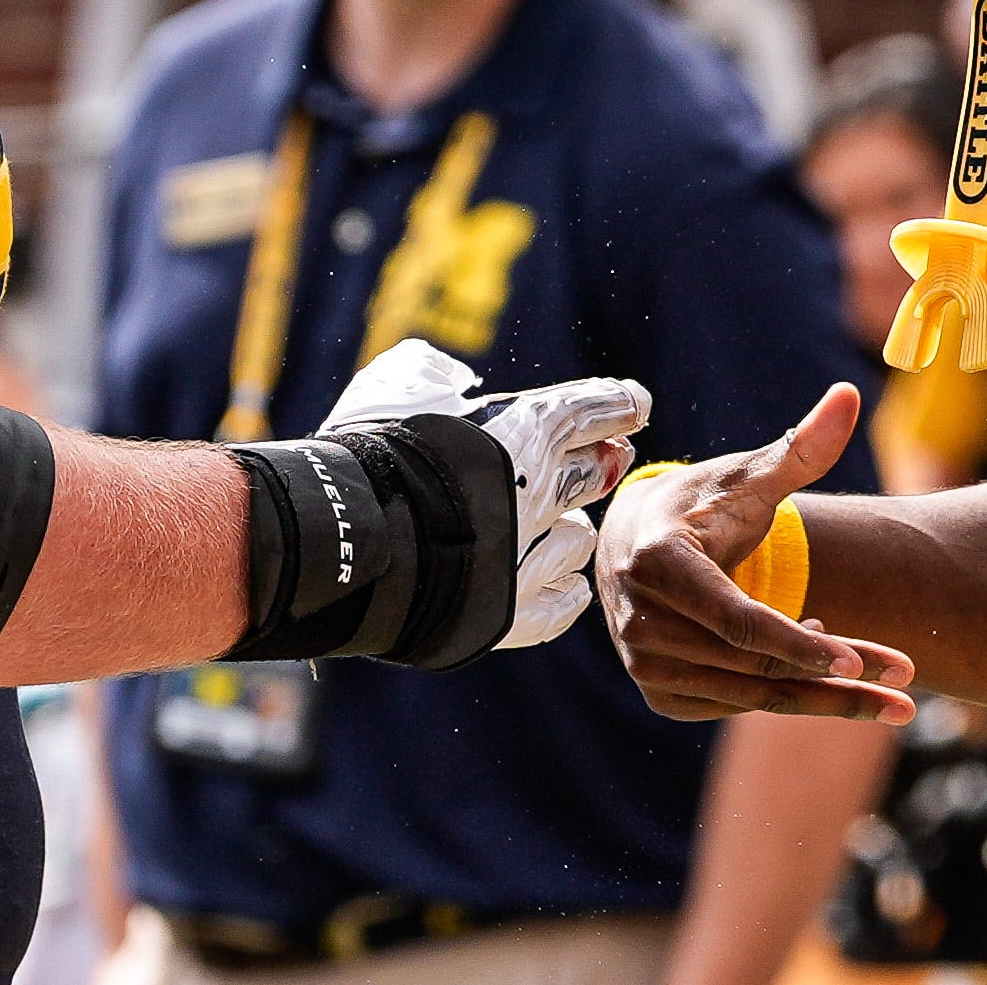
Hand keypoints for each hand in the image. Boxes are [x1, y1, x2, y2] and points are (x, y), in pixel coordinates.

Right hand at [323, 338, 648, 651]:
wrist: (350, 535)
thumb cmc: (372, 449)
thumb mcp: (397, 383)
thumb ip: (432, 372)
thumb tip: (450, 378)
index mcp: (524, 430)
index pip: (592, 410)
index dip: (617, 406)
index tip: (636, 404)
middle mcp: (538, 491)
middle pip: (595, 472)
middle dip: (603, 461)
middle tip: (610, 456)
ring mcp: (528, 554)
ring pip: (580, 540)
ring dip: (572, 529)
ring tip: (563, 526)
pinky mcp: (509, 613)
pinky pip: (560, 605)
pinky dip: (563, 592)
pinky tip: (565, 586)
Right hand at [597, 385, 916, 721]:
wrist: (638, 541)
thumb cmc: (705, 503)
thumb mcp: (749, 476)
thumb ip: (801, 447)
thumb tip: (850, 395)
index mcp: (659, 563)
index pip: (737, 621)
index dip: (798, 645)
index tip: (859, 662)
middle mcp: (642, 622)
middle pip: (755, 668)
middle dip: (836, 683)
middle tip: (906, 694)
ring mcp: (644, 664)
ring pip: (750, 697)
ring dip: (821, 699)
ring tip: (882, 682)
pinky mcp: (659, 693)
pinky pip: (733, 706)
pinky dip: (781, 692)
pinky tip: (813, 663)